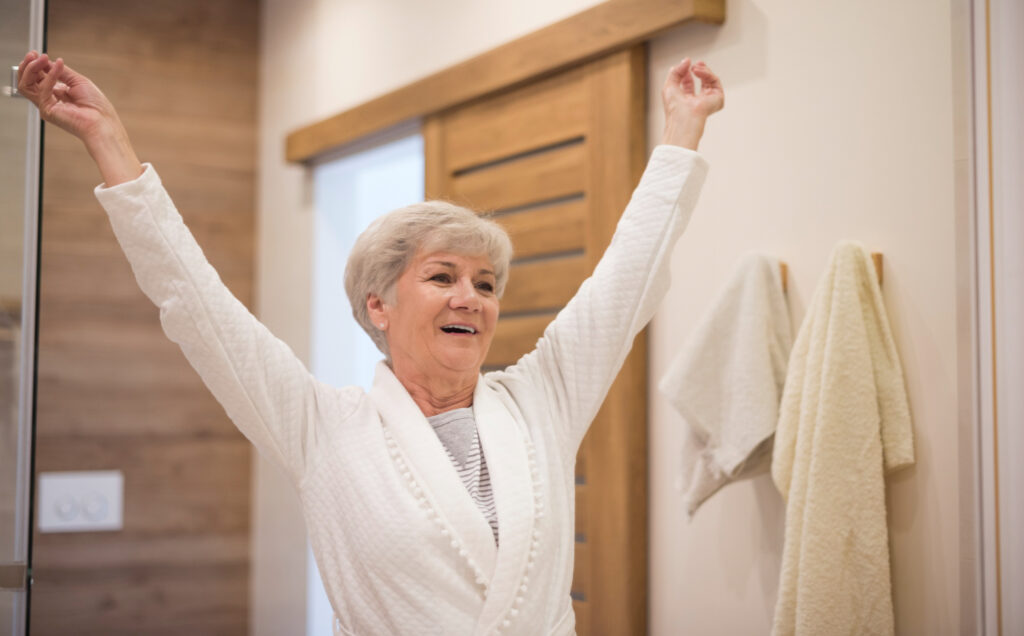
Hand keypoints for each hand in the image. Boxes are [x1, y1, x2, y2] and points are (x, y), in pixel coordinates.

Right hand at [17, 51, 141, 184]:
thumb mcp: (78, 81)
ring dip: (32, 68)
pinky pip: (43, 89)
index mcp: (56, 94)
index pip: (37, 78)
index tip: (38, 54)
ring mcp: (46, 106)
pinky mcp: (47, 110)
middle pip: (27, 81)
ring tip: (41, 58)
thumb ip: (61, 71)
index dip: (35, 65)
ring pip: (25, 86)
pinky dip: (50, 75)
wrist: (103, 123)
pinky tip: (58, 66)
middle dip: (29, 65)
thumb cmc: (97, 107)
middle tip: (34, 54)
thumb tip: (47, 61)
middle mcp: (49, 100)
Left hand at [660, 58, 723, 149]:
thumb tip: (687, 60)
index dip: (686, 73)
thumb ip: (676, 71)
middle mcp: (698, 101)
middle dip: (699, 70)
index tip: (686, 66)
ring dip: (702, 70)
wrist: (683, 116)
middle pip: (702, 81)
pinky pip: (715, 80)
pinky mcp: (718, 99)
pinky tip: (698, 71)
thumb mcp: (669, 85)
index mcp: (686, 101)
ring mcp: (709, 100)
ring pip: (709, 79)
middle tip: (695, 64)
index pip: (688, 85)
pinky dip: (706, 73)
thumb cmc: (674, 107)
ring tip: (695, 67)